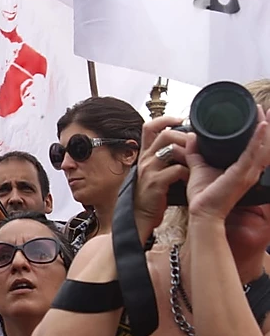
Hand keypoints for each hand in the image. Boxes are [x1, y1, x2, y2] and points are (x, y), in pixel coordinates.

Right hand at [133, 116, 190, 242]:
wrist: (138, 217)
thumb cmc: (150, 195)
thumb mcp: (152, 172)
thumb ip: (163, 158)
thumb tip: (184, 145)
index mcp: (145, 154)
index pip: (150, 127)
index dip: (165, 119)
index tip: (181, 119)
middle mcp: (145, 159)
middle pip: (164, 133)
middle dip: (183, 135)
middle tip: (196, 142)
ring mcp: (149, 170)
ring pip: (170, 148)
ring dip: (188, 151)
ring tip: (197, 157)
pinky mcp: (156, 183)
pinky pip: (176, 170)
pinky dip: (188, 171)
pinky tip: (193, 176)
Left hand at [186, 105, 269, 220]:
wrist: (201, 213)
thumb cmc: (203, 196)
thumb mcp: (199, 168)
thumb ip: (196, 153)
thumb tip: (192, 136)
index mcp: (243, 169)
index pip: (257, 148)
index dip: (261, 133)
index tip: (259, 116)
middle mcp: (250, 171)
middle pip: (266, 146)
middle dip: (268, 126)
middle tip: (267, 109)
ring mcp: (248, 173)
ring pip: (264, 148)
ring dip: (267, 129)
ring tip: (267, 113)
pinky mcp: (241, 175)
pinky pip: (253, 154)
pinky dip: (258, 140)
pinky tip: (262, 126)